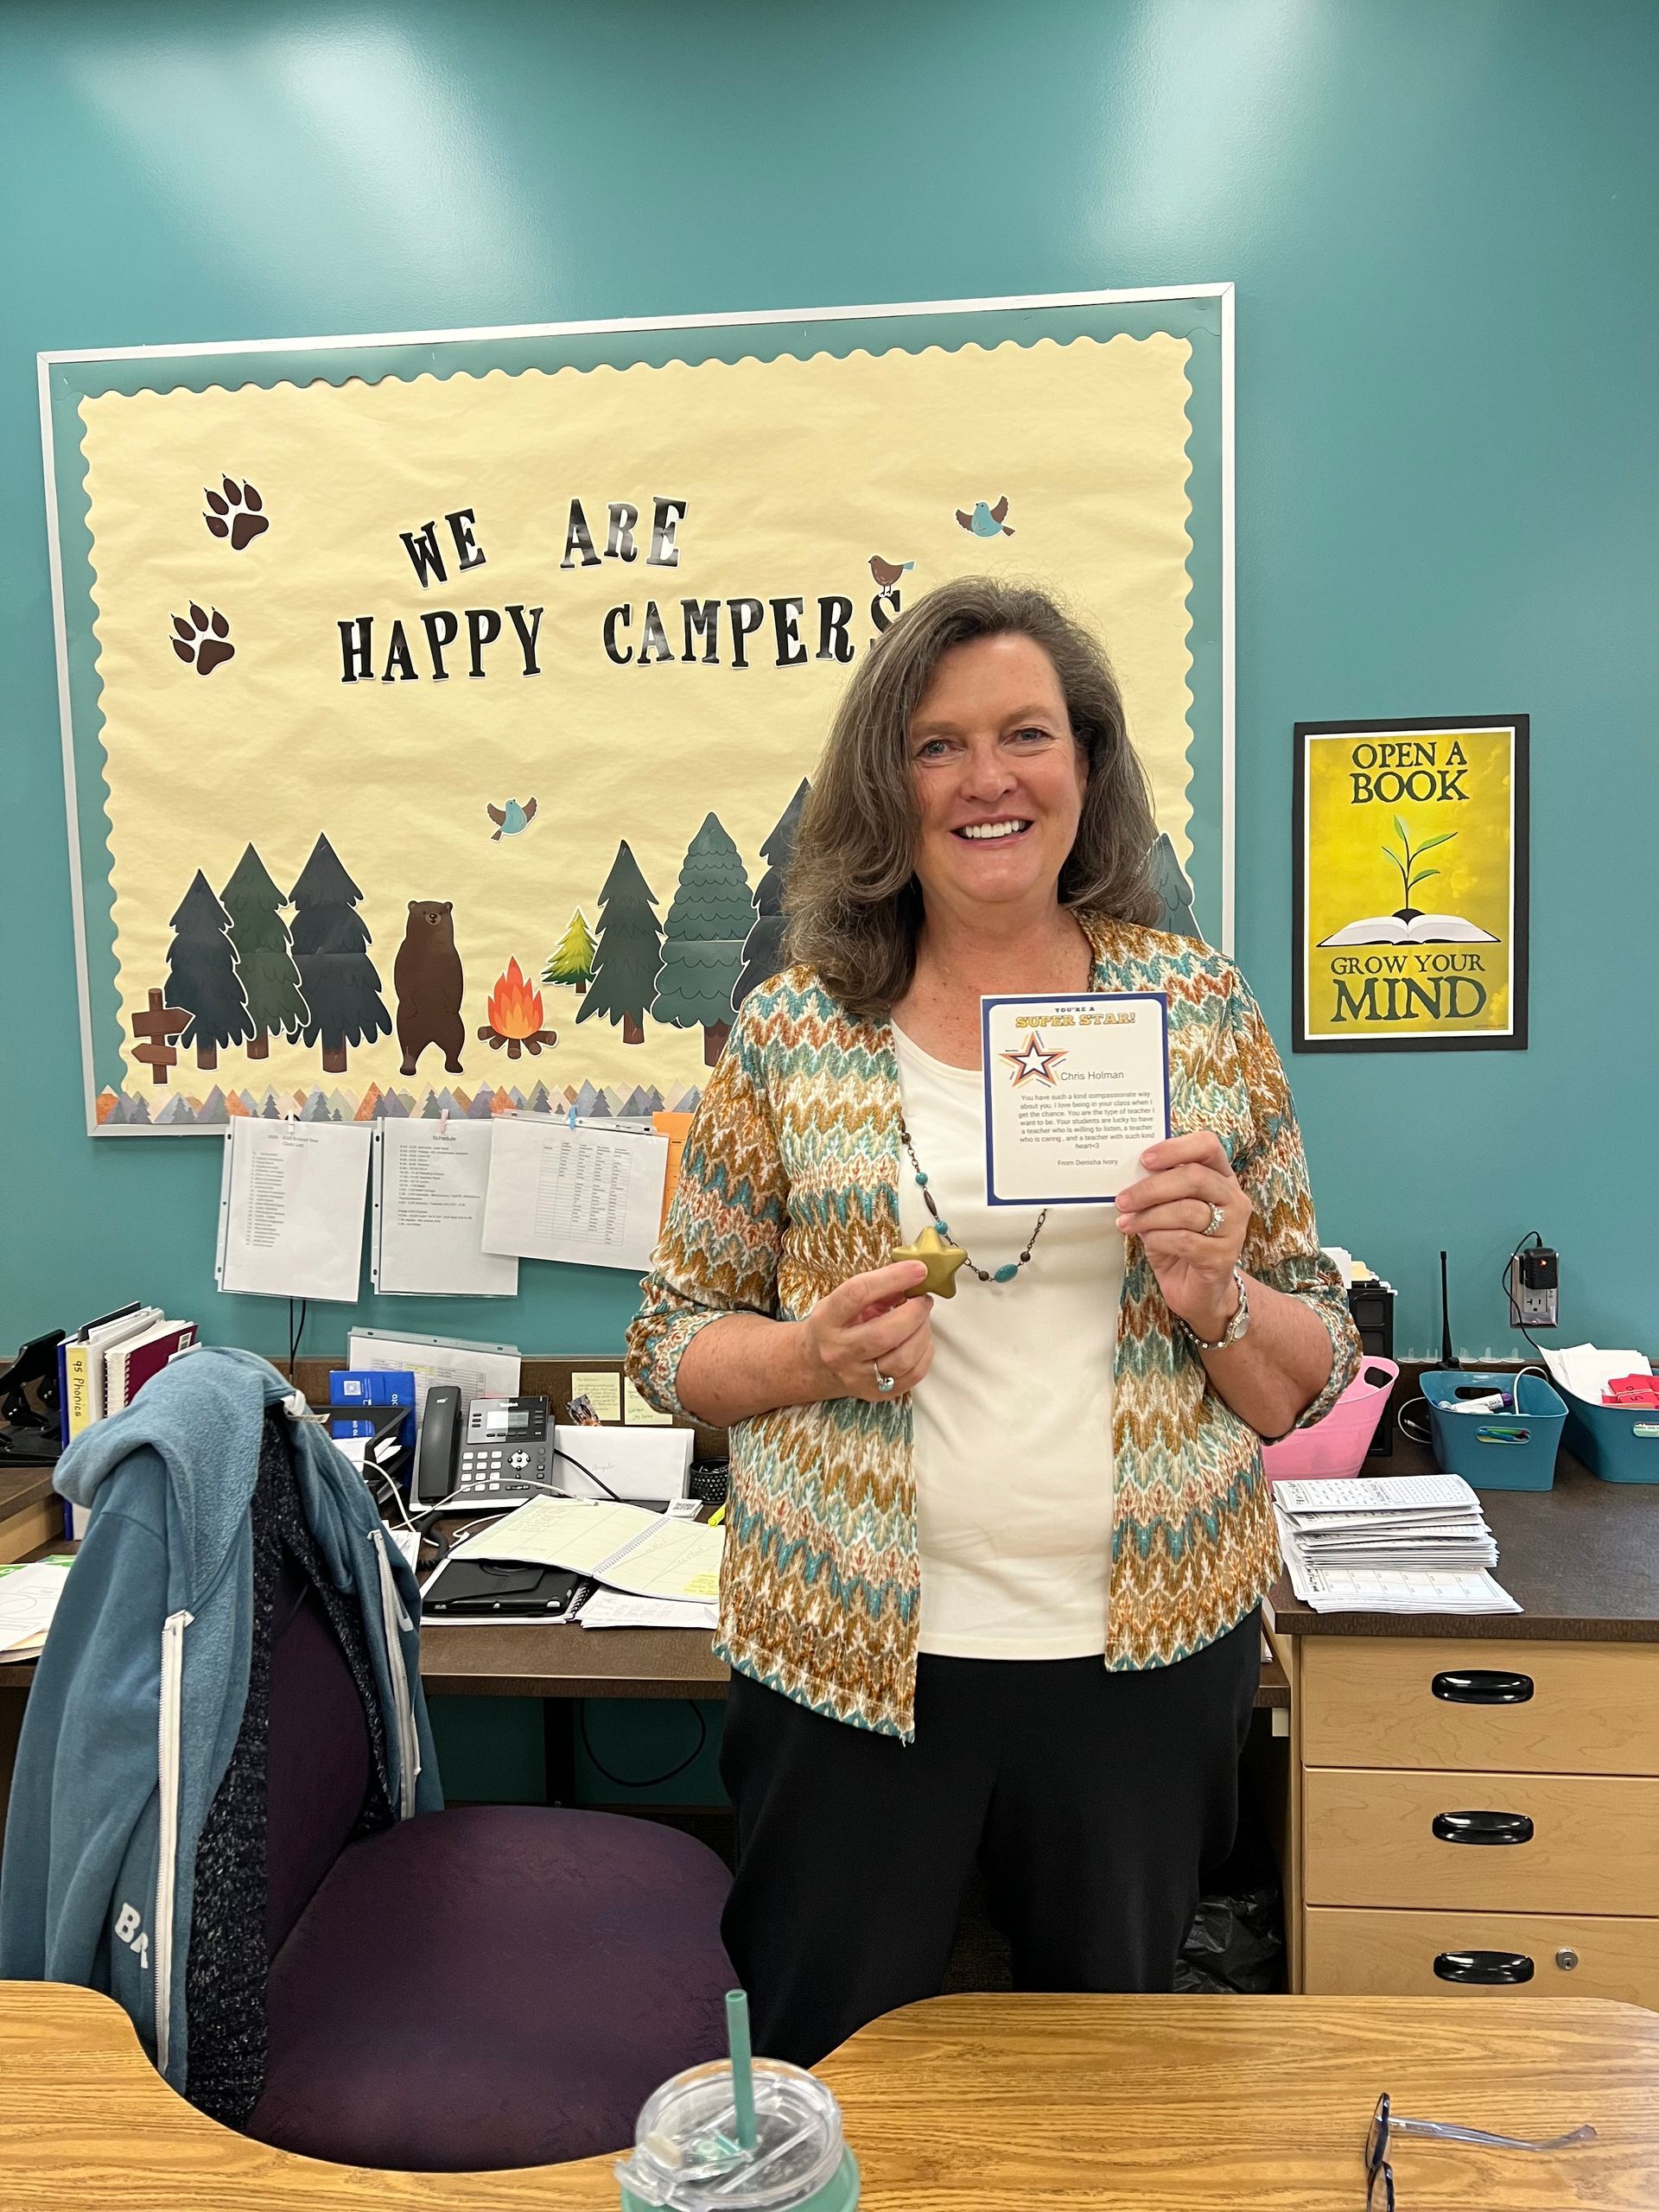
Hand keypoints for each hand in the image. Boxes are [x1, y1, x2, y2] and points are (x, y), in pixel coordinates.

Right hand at [799, 1260, 934, 1402]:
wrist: (813, 1367)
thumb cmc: (833, 1327)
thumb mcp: (841, 1302)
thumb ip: (875, 1289)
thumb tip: (912, 1276)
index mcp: (826, 1321)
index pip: (857, 1294)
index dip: (892, 1278)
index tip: (918, 1269)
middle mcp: (838, 1352)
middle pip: (884, 1334)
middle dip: (915, 1312)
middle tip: (923, 1299)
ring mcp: (857, 1377)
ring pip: (903, 1358)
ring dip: (923, 1333)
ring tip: (922, 1319)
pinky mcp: (875, 1394)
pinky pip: (913, 1375)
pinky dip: (925, 1353)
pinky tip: (920, 1340)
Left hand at [1115, 1131, 1250, 1339]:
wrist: (1197, 1290)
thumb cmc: (1180, 1243)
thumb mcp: (1167, 1210)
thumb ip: (1158, 1190)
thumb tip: (1128, 1176)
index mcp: (1220, 1178)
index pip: (1207, 1146)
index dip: (1176, 1148)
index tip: (1145, 1159)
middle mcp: (1233, 1199)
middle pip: (1195, 1178)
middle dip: (1152, 1188)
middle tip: (1123, 1199)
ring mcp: (1233, 1228)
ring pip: (1187, 1211)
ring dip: (1149, 1216)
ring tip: (1126, 1222)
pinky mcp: (1223, 1256)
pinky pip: (1185, 1241)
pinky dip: (1158, 1239)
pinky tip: (1147, 1241)